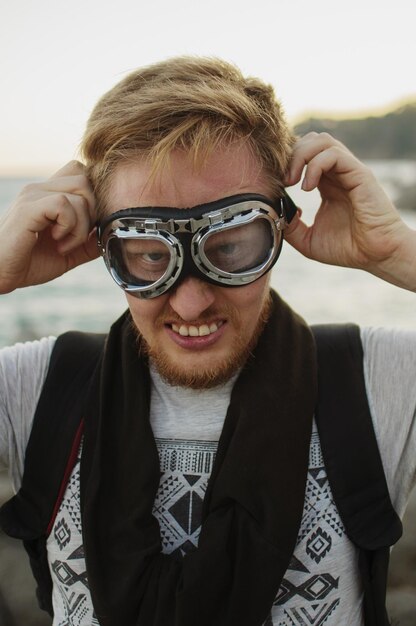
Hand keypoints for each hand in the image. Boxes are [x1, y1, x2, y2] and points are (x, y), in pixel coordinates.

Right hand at [0, 161, 98, 292]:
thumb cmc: (28, 262)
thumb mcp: (68, 253)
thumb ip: (88, 241)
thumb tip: (110, 234)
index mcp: (48, 194)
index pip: (80, 171)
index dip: (93, 196)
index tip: (87, 226)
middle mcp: (40, 188)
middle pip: (85, 179)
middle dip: (92, 211)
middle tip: (77, 237)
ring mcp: (33, 195)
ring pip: (80, 192)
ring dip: (81, 224)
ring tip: (65, 244)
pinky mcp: (28, 208)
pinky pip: (64, 204)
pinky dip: (70, 227)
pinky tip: (58, 242)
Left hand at [284, 133, 415, 290]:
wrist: (376, 255)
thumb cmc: (348, 249)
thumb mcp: (308, 240)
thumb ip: (290, 226)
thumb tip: (276, 210)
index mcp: (326, 184)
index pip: (304, 155)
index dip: (286, 163)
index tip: (276, 185)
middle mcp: (338, 173)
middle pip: (310, 140)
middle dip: (290, 155)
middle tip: (284, 182)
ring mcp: (349, 171)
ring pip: (321, 140)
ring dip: (300, 155)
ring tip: (293, 182)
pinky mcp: (359, 174)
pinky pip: (333, 154)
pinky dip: (314, 166)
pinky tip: (307, 188)